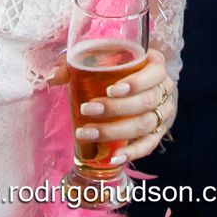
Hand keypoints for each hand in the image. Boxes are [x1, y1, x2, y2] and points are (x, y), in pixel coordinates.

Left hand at [56, 46, 175, 167]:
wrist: (139, 82)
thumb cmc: (117, 67)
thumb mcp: (99, 59)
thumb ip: (75, 64)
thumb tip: (52, 78)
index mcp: (155, 64)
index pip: (153, 73)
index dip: (135, 83)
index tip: (111, 90)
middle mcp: (164, 88)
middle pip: (146, 101)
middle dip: (115, 108)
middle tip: (88, 109)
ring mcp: (163, 112)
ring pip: (145, 124)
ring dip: (116, 131)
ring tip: (88, 133)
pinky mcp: (158, 131)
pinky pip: (149, 144)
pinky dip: (133, 152)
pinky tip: (115, 157)